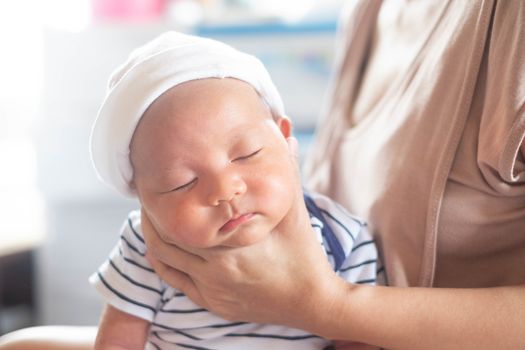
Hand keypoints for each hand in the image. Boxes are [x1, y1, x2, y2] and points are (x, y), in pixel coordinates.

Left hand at [142, 137, 341, 328]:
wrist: (310, 301)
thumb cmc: (302, 253)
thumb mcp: (294, 210)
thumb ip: (287, 170)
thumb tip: (284, 128)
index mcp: (233, 244)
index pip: (183, 217)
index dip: (165, 197)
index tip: (159, 180)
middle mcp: (217, 268)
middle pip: (166, 237)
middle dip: (152, 214)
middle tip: (149, 195)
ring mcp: (213, 288)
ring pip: (165, 259)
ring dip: (153, 237)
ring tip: (150, 216)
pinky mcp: (213, 302)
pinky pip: (174, 281)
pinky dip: (161, 262)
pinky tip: (157, 248)